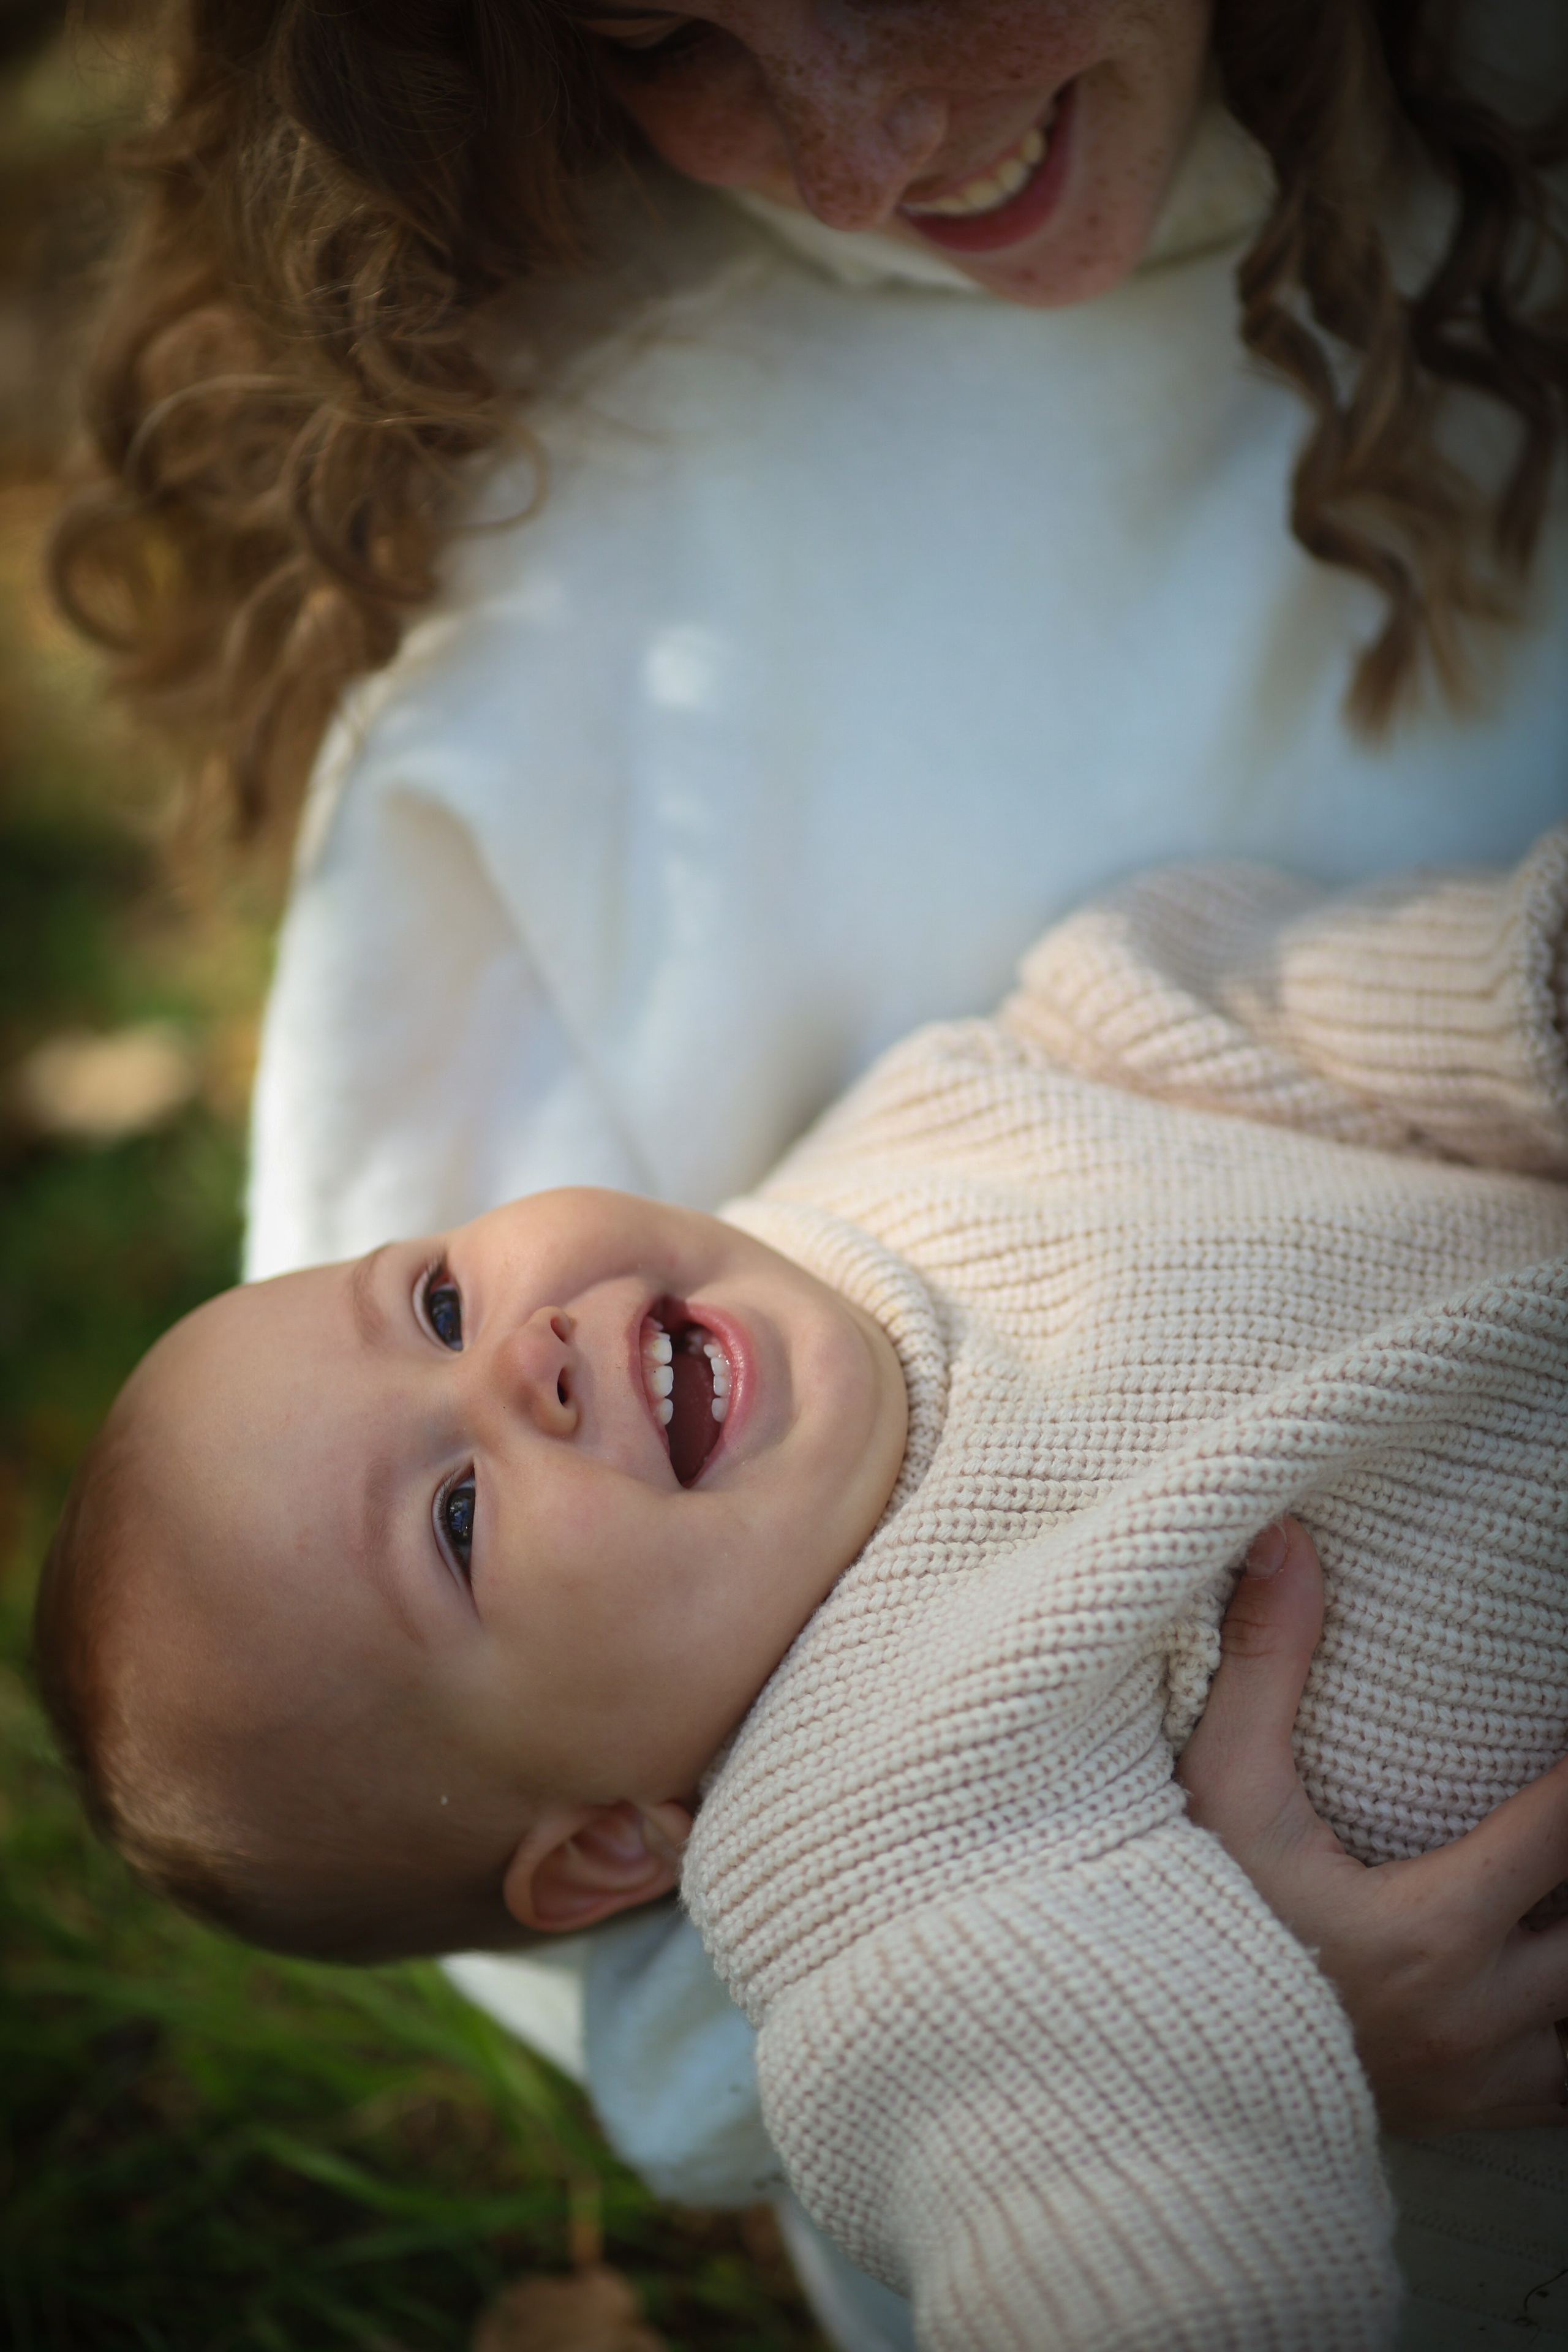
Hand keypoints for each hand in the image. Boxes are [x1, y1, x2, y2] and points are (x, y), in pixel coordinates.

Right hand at [1177, 1518, 1567, 2134]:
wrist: (1143, 2073)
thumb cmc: (1181, 1921)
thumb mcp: (1217, 1791)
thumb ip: (1263, 1664)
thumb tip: (1284, 1540)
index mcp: (1429, 1932)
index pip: (1562, 1830)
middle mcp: (1474, 2015)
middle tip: (1552, 1818)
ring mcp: (1478, 2079)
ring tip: (1548, 1898)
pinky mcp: (1467, 2117)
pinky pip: (1565, 2092)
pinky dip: (1564, 2035)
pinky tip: (1537, 1989)